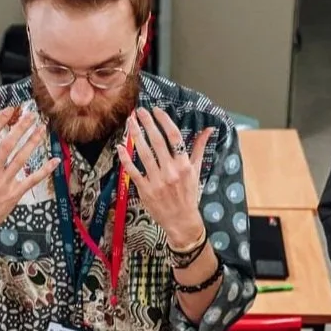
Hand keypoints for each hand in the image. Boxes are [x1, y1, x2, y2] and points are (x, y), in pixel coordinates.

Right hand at [0, 106, 56, 254]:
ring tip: (42, 129)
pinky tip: (54, 161)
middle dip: (20, 127)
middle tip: (31, 114)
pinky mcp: (13, 195)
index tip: (9, 110)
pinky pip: (31, 180)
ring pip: (21, 158)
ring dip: (33, 142)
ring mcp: (3, 183)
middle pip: (7, 144)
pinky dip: (44, 170)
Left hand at [121, 107, 214, 248]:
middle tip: (139, 110)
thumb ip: (199, 148)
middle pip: (157, 142)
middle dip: (147, 123)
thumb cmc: (189, 195)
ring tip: (130, 122)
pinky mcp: (145, 189)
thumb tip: (209, 129)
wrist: (182, 221)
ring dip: (135, 135)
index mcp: (184, 165)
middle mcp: (171, 171)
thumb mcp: (197, 170)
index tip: (156, 110)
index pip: (174, 137)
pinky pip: (133, 171)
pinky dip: (126, 158)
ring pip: (144, 153)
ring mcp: (157, 180)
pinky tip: (121, 146)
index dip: (164, 121)